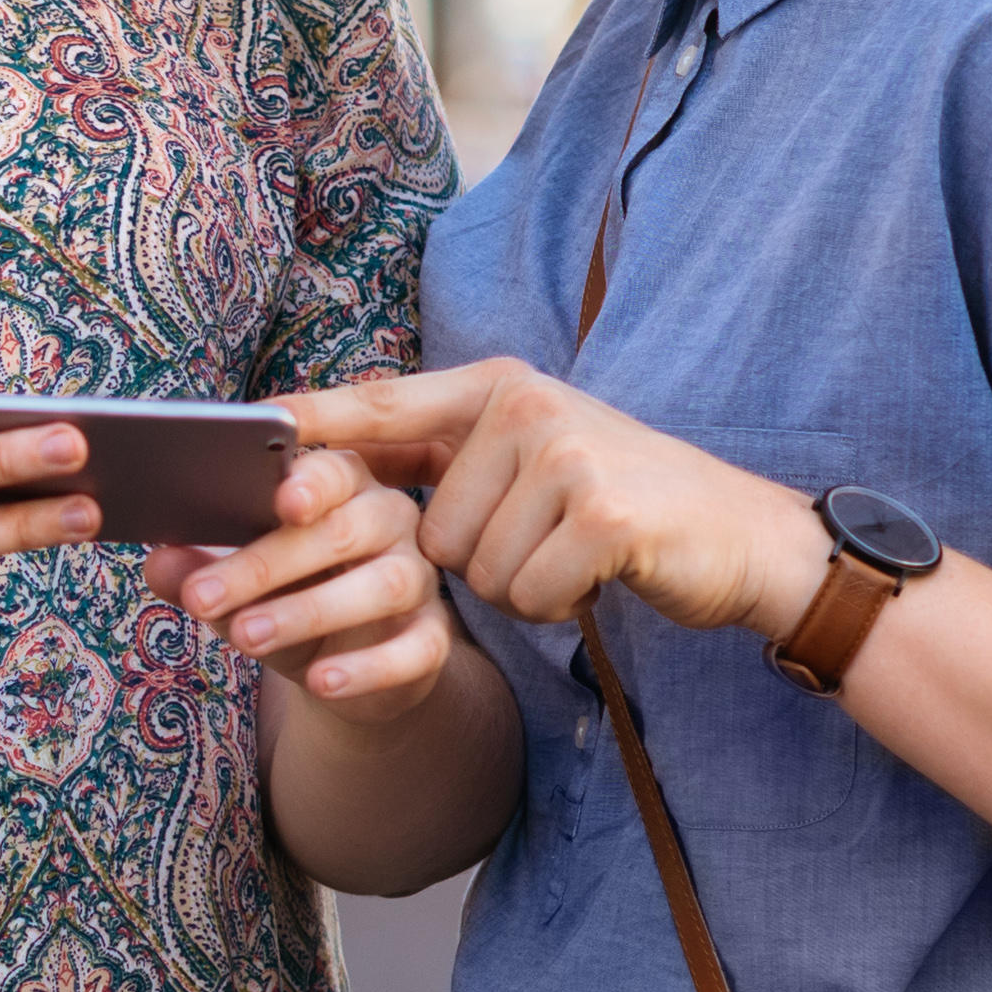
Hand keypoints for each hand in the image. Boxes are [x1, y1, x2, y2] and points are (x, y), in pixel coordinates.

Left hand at [147, 443, 459, 718]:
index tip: (277, 499)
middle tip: (201, 596)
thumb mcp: (238, 588)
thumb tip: (158, 561)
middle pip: (343, 529)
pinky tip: (320, 681)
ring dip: (308, 611)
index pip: (331, 469)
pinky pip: (413, 649)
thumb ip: (200, 570)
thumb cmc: (288, 599)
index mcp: (342, 486)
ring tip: (245, 636)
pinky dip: (365, 667)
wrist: (346, 666)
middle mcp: (389, 520)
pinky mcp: (432, 638)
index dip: (309, 482)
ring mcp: (419, 579)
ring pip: (380, 586)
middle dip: (266, 562)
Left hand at [277, 362, 827, 642]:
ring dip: (517, 586)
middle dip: (474, 561)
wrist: (741, 539)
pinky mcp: (600, 516)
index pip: (384, 404)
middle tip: (543, 540)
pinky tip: (595, 576)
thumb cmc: (620, 508)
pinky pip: (522, 593)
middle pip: (426, 531)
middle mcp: (527, 406)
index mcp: (499, 387)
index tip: (251, 428)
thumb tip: (335, 469)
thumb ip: (450, 453)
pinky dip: (552, 604)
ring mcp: (566, 456)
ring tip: (572, 553)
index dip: (315, 424)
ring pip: (470, 570)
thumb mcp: (535, 456)